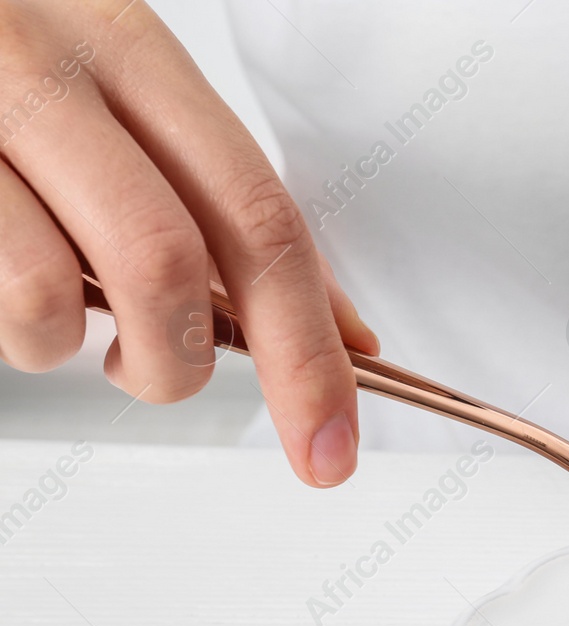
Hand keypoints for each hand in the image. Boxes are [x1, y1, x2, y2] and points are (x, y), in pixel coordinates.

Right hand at [0, 1, 375, 484]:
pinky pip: (4, 294)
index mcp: (132, 50)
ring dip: (88, 352)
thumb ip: (224, 207)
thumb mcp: (123, 107)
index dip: (311, 346)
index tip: (332, 435)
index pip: (260, 215)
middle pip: (173, 259)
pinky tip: (17, 292)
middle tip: (203, 395)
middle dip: (202, 366)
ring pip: (65, 293)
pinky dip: (24, 333)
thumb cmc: (12, 76)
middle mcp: (52, 71)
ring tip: (81, 327)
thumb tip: (339, 331)